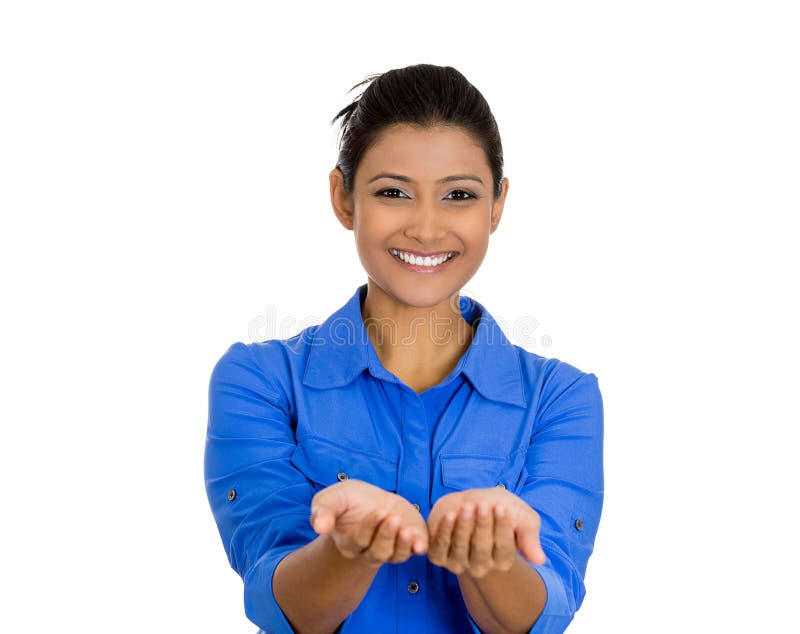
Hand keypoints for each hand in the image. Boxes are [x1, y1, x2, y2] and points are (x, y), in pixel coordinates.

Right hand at [310, 479, 428, 567]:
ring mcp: (390, 549)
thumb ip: (323, 511)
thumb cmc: (347, 501)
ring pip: (396, 555)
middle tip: (392, 517)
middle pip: (378, 552)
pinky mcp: (408, 542)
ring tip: (406, 529)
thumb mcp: (331, 499)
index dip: (370, 527)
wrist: (369, 500)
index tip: (379, 510)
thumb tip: (319, 527)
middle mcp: (369, 551)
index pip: (359, 539)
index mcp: (349, 542)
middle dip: (386, 535)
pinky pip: (414, 551)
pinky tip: (421, 543)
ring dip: (403, 544)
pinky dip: (418, 548)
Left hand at [426, 488, 545, 577]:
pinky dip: (444, 531)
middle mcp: (481, 566)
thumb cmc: (500, 509)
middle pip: (481, 549)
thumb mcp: (522, 517)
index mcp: (503, 561)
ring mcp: (459, 564)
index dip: (502, 528)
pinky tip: (450, 514)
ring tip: (468, 506)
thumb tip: (540, 561)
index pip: (504, 548)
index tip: (501, 507)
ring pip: (460, 548)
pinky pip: (440, 548)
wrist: (471, 502)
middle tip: (484, 504)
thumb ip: (529, 536)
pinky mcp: (439, 556)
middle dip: (483, 525)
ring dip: (464, 526)